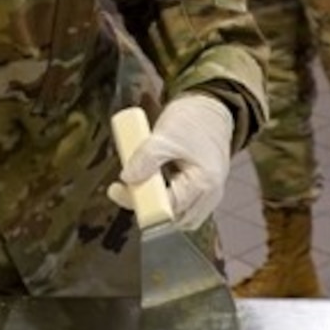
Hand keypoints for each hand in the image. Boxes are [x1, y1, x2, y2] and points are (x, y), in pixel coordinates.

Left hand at [106, 94, 233, 231]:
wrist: (210, 111)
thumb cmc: (191, 121)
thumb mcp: (164, 136)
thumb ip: (146, 159)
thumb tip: (127, 179)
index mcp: (204, 183)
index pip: (167, 208)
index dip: (140, 202)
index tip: (118, 190)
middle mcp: (209, 196)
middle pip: (171, 218)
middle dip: (144, 206)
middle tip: (123, 187)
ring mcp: (208, 197)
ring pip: (175, 216)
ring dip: (154, 205)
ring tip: (139, 183)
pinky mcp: (202, 194)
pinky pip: (180, 208)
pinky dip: (164, 200)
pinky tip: (152, 184)